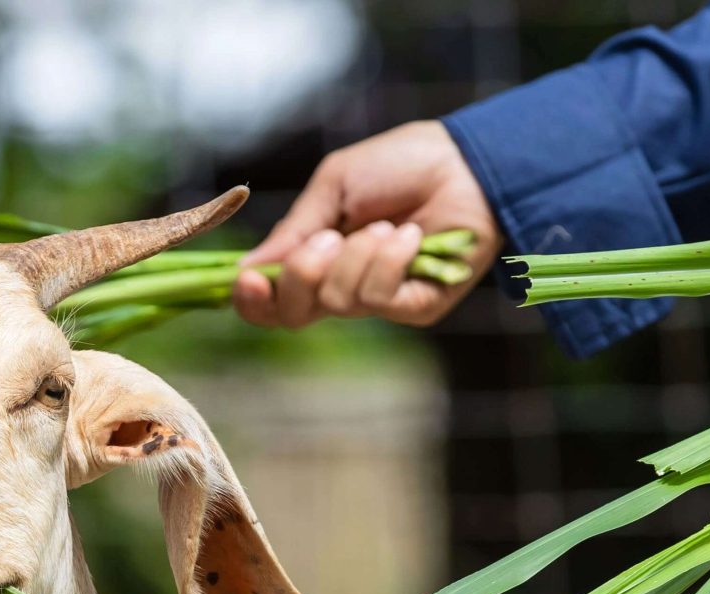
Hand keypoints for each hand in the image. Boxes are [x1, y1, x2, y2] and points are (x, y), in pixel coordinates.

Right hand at [232, 121, 499, 329]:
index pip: (273, 300)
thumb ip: (293, 229)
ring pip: (337, 302)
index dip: (252, 300)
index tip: (248, 279)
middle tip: (326, 238)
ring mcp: (379, 300)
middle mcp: (343, 286)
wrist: (464, 162)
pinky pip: (379, 299)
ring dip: (355, 256)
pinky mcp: (414, 307)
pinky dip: (388, 261)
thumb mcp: (334, 186)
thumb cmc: (401, 165)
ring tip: (385, 225)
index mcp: (317, 259)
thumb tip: (245, 270)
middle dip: (300, 276)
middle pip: (294, 314)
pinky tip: (411, 236)